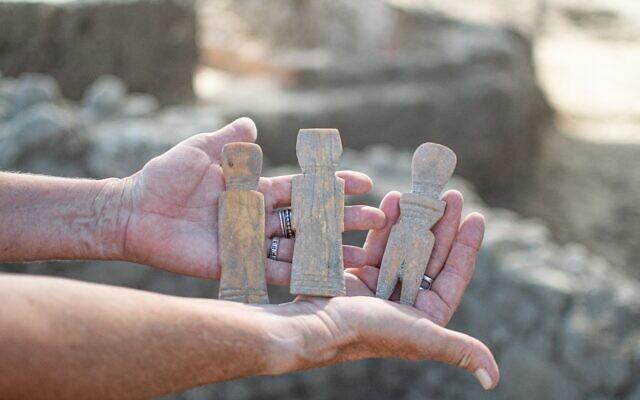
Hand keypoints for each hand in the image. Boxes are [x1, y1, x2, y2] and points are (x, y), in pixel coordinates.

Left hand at [119, 118, 384, 279]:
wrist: (134, 211)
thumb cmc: (164, 177)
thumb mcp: (200, 150)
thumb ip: (228, 139)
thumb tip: (251, 122)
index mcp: (255, 188)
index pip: (303, 187)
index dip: (333, 185)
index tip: (365, 183)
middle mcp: (259, 217)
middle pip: (311, 219)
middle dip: (345, 219)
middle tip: (379, 221)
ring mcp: (251, 243)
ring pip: (300, 247)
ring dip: (333, 251)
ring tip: (367, 257)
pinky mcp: (237, 265)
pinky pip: (274, 272)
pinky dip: (300, 276)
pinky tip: (328, 281)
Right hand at [280, 191, 498, 389]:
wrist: (317, 327)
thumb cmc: (370, 333)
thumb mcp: (421, 338)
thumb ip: (460, 350)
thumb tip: (494, 380)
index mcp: (426, 314)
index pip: (454, 274)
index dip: (468, 246)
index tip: (477, 217)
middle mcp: (408, 299)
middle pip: (432, 254)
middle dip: (443, 224)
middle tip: (451, 195)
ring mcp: (385, 284)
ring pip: (406, 243)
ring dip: (416, 217)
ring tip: (424, 192)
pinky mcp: (361, 273)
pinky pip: (380, 242)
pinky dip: (387, 222)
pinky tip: (395, 199)